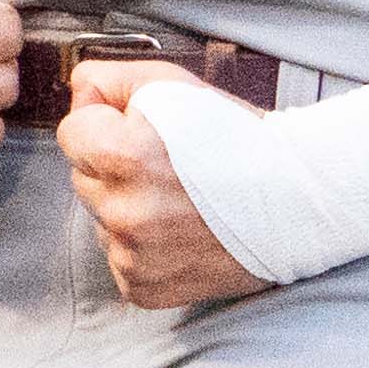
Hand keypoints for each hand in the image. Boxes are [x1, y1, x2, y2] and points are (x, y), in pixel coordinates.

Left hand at [56, 61, 271, 312]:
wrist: (297, 200)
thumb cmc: (239, 137)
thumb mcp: (174, 84)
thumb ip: (108, 79)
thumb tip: (75, 91)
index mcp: (122, 156)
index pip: (71, 133)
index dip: (106, 123)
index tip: (144, 131)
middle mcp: (122, 212)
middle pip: (83, 178)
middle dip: (114, 167)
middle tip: (169, 165)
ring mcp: (131, 256)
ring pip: (101, 220)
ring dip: (127, 207)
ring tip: (181, 200)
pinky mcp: (142, 287)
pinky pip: (120, 258)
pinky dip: (143, 246)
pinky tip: (181, 231)